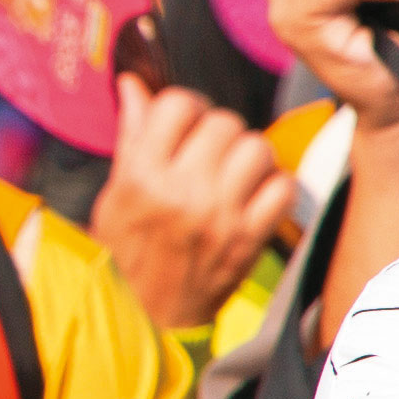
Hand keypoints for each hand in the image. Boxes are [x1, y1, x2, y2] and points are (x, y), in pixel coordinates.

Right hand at [85, 70, 299, 332]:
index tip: (183, 124)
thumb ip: (132, 136)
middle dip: (218, 132)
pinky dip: (273, 187)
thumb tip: (135, 82)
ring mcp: (220, 215)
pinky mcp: (250, 238)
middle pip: (224, 122)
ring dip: (248, 157)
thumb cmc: (128, 251)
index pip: (179, 104)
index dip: (185, 107)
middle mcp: (182, 191)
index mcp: (142, 175)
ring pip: (257, 149)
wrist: (149, 316)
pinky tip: (253, 198)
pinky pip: (282, 186)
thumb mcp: (115, 194)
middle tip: (208, 153)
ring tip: (232, 175)